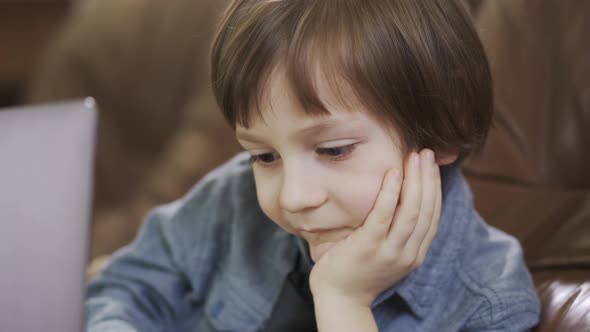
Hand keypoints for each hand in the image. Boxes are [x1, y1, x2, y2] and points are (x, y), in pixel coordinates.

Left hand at [309, 149, 441, 306]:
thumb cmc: (357, 270)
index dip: (435, 189)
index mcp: (414, 254)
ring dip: (416, 181)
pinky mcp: (369, 247)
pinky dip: (391, 194)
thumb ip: (396, 232)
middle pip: (426, 211)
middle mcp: (408, 254)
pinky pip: (383, 216)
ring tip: (415, 156)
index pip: (432, 217)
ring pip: (411, 211)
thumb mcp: (386, 253)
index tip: (432, 167)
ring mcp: (389, 252)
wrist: (338, 298)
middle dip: (429, 179)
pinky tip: (394, 173)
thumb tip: (400, 201)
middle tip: (426, 153)